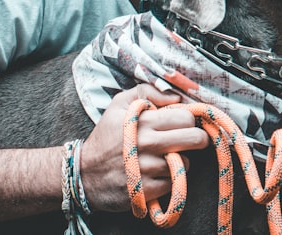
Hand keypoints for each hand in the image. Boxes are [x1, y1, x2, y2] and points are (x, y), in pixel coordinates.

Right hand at [79, 84, 208, 211]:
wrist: (84, 174)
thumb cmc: (106, 136)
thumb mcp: (119, 104)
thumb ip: (147, 91)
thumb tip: (176, 97)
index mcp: (145, 122)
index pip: (187, 118)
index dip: (188, 120)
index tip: (183, 124)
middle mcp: (148, 144)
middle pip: (195, 140)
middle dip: (198, 139)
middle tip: (190, 140)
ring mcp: (148, 169)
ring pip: (186, 163)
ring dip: (180, 161)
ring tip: (164, 157)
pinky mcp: (146, 191)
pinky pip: (173, 183)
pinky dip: (168, 179)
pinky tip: (155, 173)